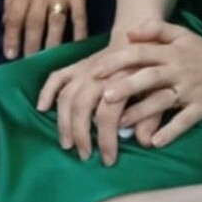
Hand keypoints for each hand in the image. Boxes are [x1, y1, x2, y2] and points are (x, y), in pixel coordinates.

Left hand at [2, 0, 92, 59]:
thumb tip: (4, 21)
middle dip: (30, 47)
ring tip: (49, 61)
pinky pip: (79, 17)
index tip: (10, 55)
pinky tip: (78, 47)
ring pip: (55, 25)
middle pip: (34, 25)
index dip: (11, 38)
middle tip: (29, 65)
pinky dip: (79, 33)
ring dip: (52, 45)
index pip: (14, 18)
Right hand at [36, 34, 162, 161]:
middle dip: (81, 135)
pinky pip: (56, 77)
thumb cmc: (152, 73)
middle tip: (84, 156)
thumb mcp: (160, 94)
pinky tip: (42, 108)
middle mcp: (100, 75)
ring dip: (63, 122)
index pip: (108, 115)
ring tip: (67, 144)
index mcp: (122, 81)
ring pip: (66, 96)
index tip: (108, 160)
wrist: (143, 40)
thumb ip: (152, 117)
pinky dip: (46, 92)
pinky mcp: (76, 65)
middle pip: (81, 106)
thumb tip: (144, 142)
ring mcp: (85, 69)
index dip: (106, 140)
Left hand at [100, 20, 201, 148]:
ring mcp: (191, 90)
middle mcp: (179, 70)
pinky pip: (185, 121)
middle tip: (103, 97)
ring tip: (120, 124)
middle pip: (148, 77)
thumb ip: (156, 29)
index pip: (140, 53)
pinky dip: (171, 131)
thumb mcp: (183, 34)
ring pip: (162, 101)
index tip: (95, 71)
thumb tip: (129, 33)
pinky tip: (155, 142)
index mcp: (172, 52)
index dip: (117, 61)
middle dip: (125, 87)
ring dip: (141, 113)